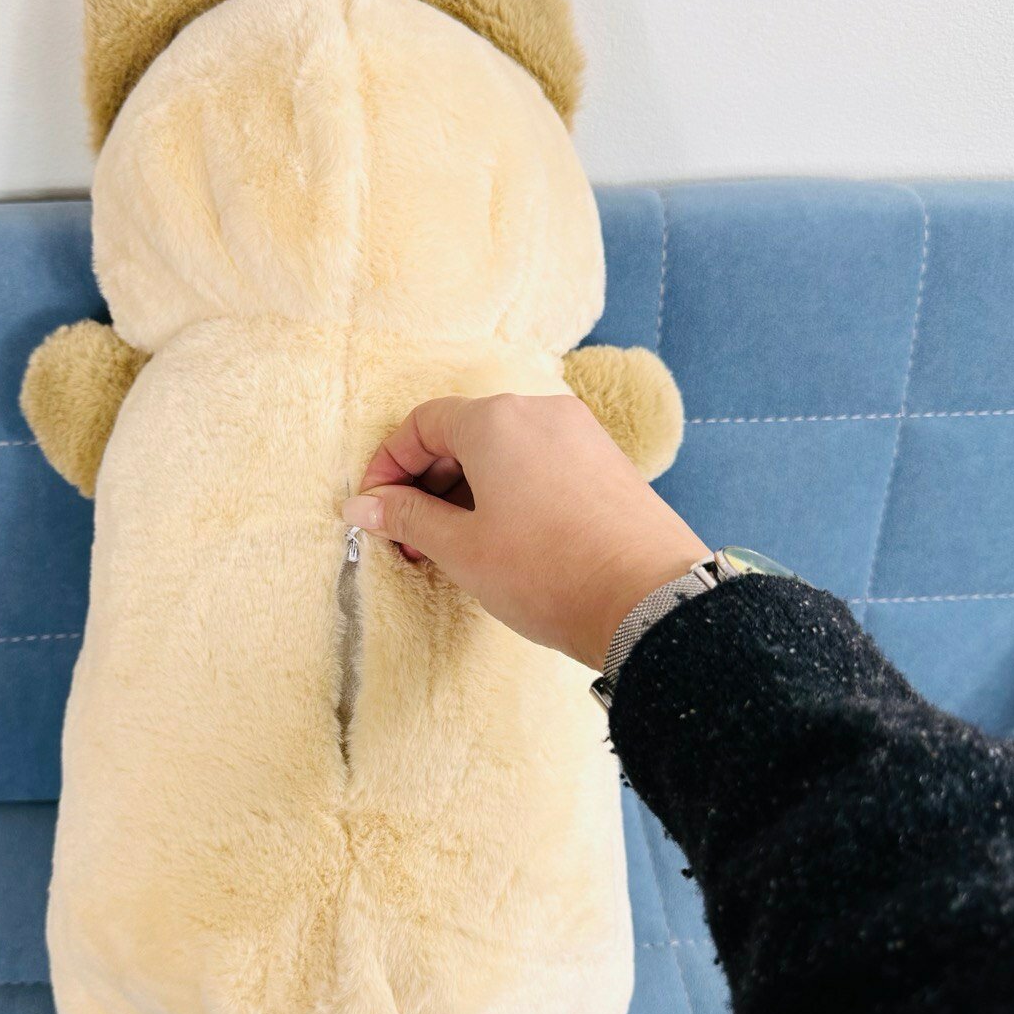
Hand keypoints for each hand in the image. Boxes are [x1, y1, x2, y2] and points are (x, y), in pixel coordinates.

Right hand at [343, 394, 709, 670]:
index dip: (388, 467)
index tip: (374, 509)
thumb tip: (364, 506)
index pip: (422, 424)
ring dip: (465, 492)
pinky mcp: (606, 464)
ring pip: (503, 452)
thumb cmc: (550, 572)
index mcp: (496, 420)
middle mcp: (540, 412)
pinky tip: (502, 541)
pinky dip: (508, 493)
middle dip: (426, 485)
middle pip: (463, 434)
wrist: (649, 601)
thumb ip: (407, 519)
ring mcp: (580, 435)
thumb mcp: (462, 549)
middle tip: (410, 539)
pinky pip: (539, 465)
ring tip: (453, 548)